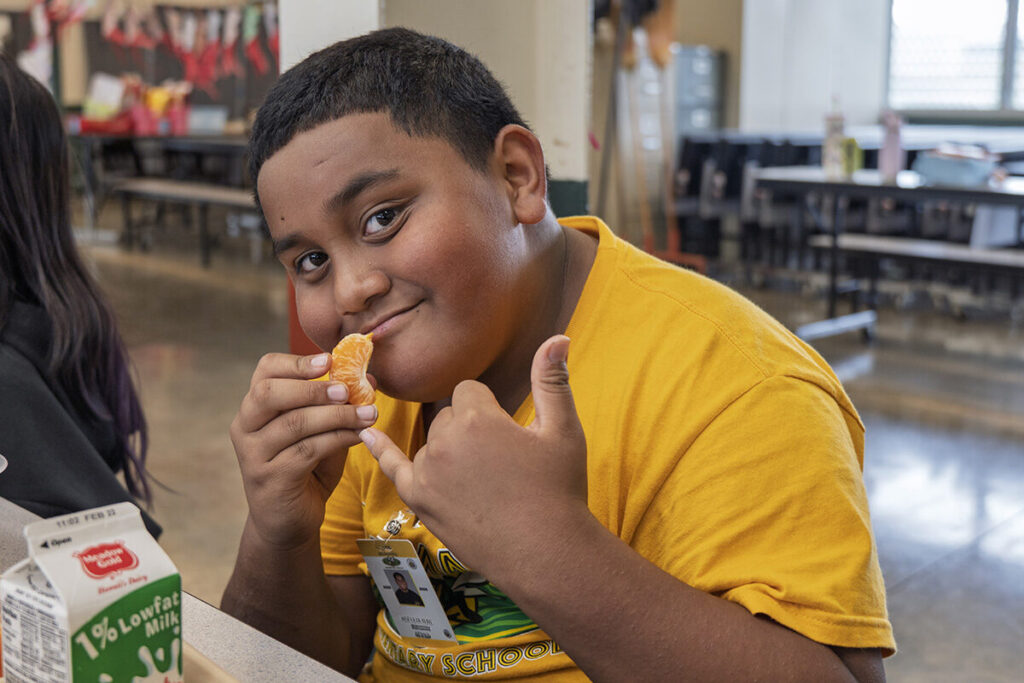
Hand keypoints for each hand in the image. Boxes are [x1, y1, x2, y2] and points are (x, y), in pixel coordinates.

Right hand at [230, 352, 378, 549]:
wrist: (287, 523)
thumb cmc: (305, 471)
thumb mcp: (321, 432)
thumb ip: (337, 407)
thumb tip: (370, 380)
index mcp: (255, 409)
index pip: (265, 371)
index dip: (296, 362)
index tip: (329, 360)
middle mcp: (245, 428)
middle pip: (270, 393)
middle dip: (313, 388)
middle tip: (348, 390)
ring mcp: (253, 455)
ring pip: (295, 423)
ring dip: (337, 415)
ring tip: (368, 414)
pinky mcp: (270, 479)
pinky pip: (307, 450)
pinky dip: (338, 439)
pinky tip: (360, 436)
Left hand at [360, 335, 587, 575]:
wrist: (546, 552)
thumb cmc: (559, 489)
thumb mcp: (563, 429)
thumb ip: (552, 379)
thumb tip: (557, 336)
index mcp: (477, 418)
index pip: (470, 391)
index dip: (492, 410)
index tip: (510, 436)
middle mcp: (445, 441)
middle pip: (449, 415)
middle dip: (470, 428)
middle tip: (501, 462)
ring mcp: (428, 472)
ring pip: (431, 441)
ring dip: (450, 450)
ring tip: (484, 480)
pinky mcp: (420, 500)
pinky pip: (393, 466)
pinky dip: (381, 449)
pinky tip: (367, 433)